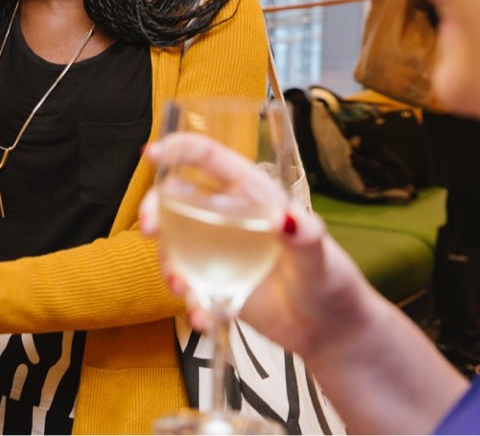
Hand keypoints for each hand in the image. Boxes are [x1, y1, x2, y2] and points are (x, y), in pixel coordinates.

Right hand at [142, 132, 370, 358]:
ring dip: (168, 260)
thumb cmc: (330, 281)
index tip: (152, 154)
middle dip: (154, 207)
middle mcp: (228, 216)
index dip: (179, 149)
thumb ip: (305, 237)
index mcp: (252, 194)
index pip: (209, 159)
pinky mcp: (213, 281)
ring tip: (182, 287)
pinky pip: (186, 281)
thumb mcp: (320, 257)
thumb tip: (287, 218)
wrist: (328, 330)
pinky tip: (202, 315)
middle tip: (149, 228)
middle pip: (177, 197)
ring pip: (173, 241)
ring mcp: (216, 249)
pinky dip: (187, 298)